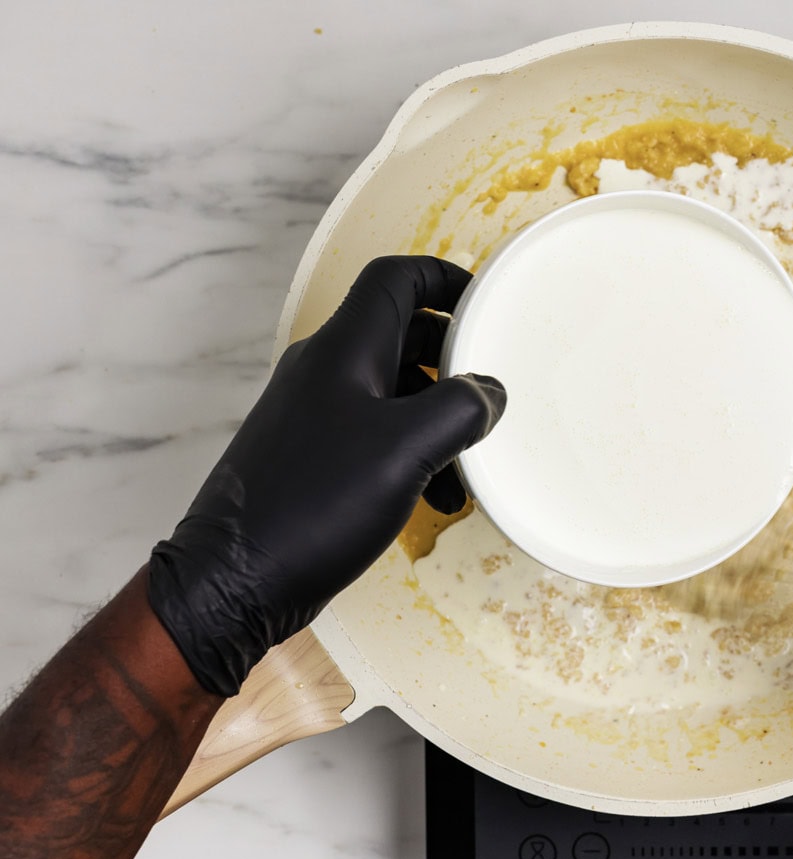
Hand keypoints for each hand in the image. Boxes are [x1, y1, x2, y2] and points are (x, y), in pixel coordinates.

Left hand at [147, 256, 505, 696]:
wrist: (236, 580)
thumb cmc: (317, 503)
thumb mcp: (408, 450)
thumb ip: (459, 409)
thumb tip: (488, 391)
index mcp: (345, 350)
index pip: (395, 279)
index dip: (444, 279)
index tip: (485, 302)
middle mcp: (325, 370)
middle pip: (399, 334)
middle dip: (452, 359)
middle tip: (489, 388)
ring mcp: (314, 414)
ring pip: (392, 391)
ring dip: (437, 415)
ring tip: (468, 461)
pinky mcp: (312, 457)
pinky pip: (375, 434)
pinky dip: (413, 451)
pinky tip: (437, 497)